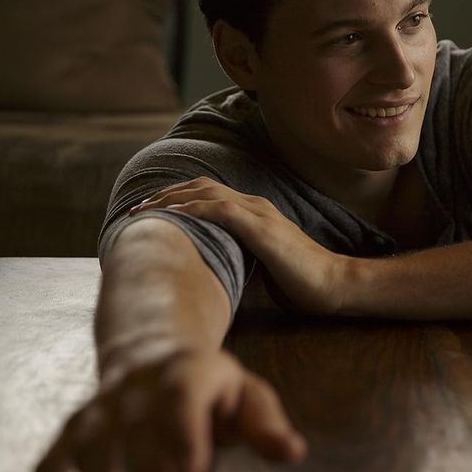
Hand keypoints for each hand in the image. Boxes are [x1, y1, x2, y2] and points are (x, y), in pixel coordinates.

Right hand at [34, 348, 306, 471]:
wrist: (152, 349)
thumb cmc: (210, 387)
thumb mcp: (245, 393)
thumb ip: (266, 422)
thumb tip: (294, 451)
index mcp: (187, 370)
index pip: (183, 393)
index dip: (184, 430)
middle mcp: (138, 384)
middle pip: (135, 424)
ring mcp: (102, 405)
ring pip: (90, 440)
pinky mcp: (75, 428)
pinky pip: (53, 457)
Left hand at [131, 178, 350, 314]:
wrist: (333, 284)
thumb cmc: (302, 280)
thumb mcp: (263, 264)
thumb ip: (240, 255)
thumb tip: (214, 265)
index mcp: (255, 213)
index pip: (209, 193)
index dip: (178, 198)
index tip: (151, 211)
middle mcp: (255, 205)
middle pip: (201, 186)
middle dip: (166, 194)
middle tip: (137, 209)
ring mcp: (259, 214)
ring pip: (207, 192)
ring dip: (171, 199)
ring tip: (145, 210)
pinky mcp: (262, 229)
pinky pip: (221, 209)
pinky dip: (194, 209)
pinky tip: (174, 215)